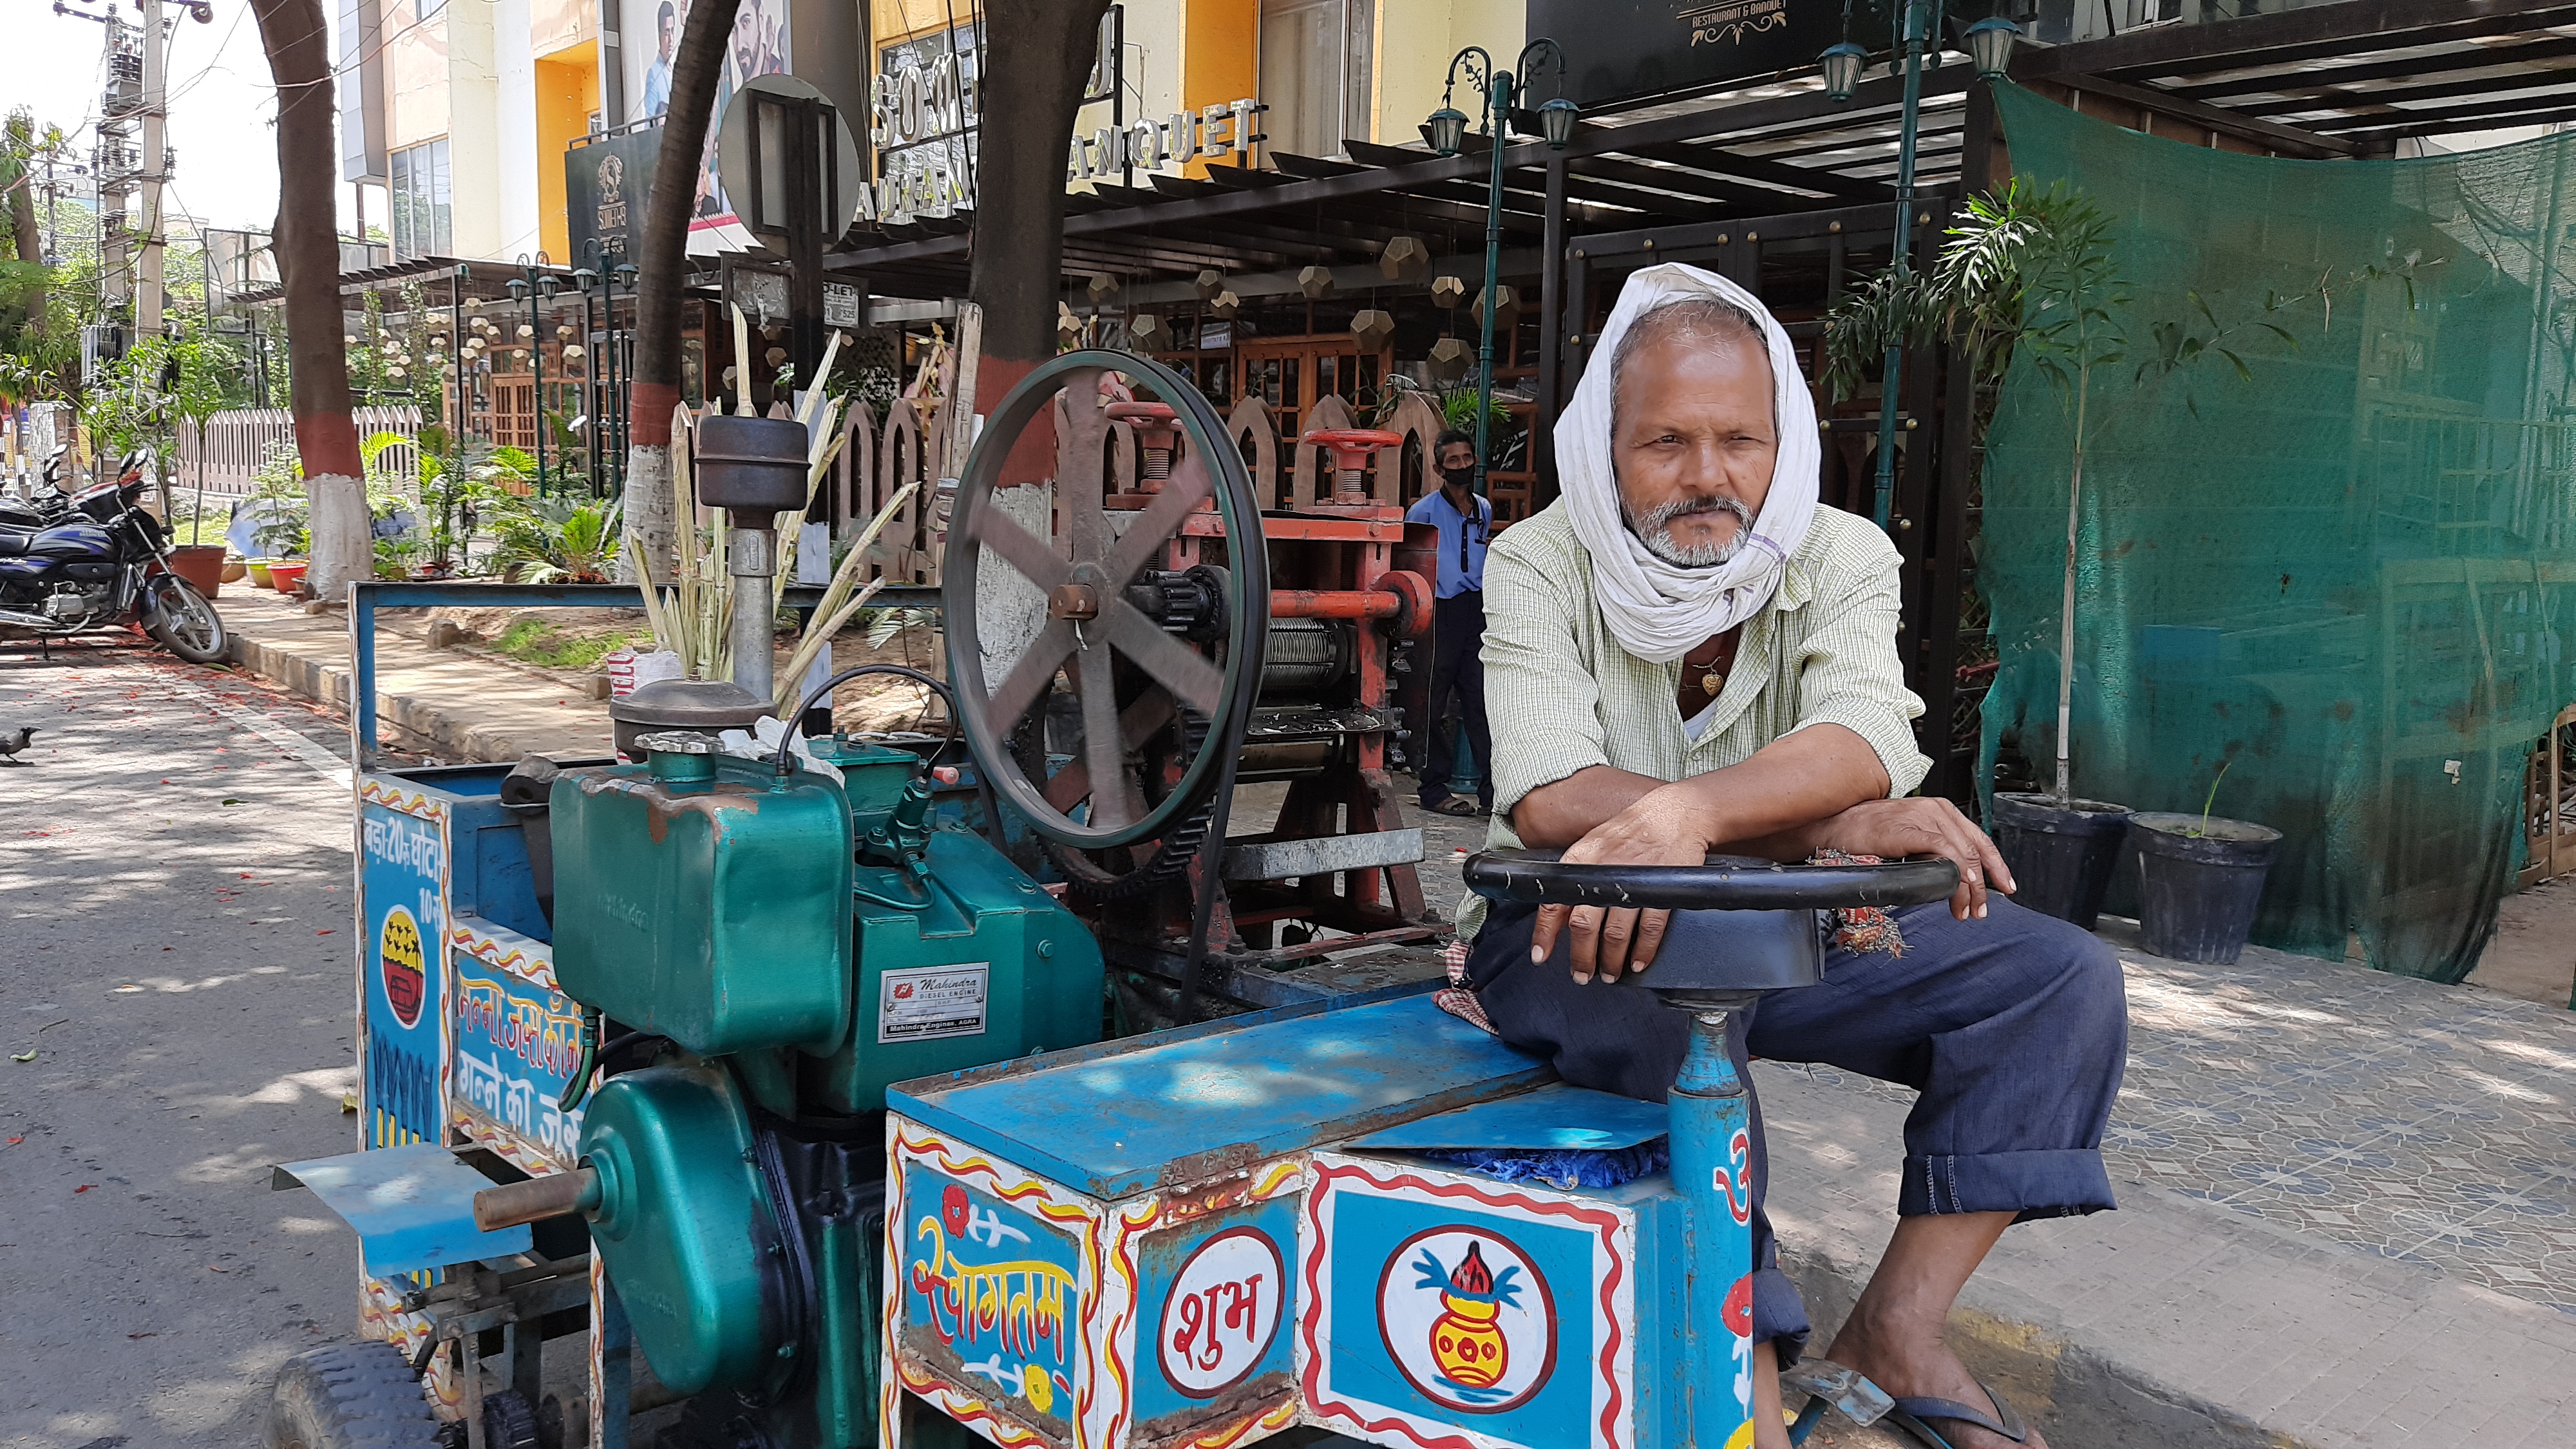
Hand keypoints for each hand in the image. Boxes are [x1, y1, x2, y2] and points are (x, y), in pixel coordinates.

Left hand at [1527, 787, 1708, 983]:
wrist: (1675, 814)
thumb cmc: (1634, 830)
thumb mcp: (1596, 844)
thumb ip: (1579, 876)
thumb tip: (1564, 912)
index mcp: (1582, 860)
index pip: (1555, 901)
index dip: (1545, 933)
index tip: (1541, 956)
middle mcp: (1603, 873)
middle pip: (1584, 926)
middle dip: (1582, 957)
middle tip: (1582, 974)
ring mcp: (1633, 884)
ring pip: (1615, 934)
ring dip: (1611, 960)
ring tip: (1609, 974)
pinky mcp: (1661, 891)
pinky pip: (1649, 929)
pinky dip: (1643, 951)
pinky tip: (1637, 962)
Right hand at [1810, 797, 2014, 920]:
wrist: (1833, 827)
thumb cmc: (1863, 834)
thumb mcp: (1907, 839)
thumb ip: (1930, 850)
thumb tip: (1951, 876)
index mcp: (1939, 810)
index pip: (1979, 839)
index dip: (1996, 866)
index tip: (2004, 887)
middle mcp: (1937, 810)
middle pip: (1976, 849)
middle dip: (1983, 885)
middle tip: (1980, 910)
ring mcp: (1924, 817)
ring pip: (1964, 853)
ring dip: (1969, 887)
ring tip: (1965, 909)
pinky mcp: (1911, 828)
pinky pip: (1945, 851)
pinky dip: (1957, 871)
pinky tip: (1958, 887)